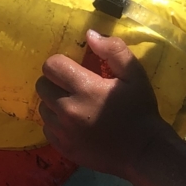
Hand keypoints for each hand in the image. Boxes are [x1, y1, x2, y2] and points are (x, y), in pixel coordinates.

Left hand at [37, 30, 170, 178]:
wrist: (143, 151)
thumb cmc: (140, 110)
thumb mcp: (134, 74)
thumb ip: (113, 50)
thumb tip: (90, 34)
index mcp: (85, 88)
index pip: (51, 65)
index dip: (61, 63)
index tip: (75, 68)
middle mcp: (68, 110)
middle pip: (41, 85)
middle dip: (54, 81)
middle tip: (72, 85)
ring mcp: (64, 132)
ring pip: (42, 107)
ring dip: (53, 102)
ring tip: (73, 104)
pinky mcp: (64, 148)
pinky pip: (46, 128)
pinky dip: (56, 123)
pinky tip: (74, 122)